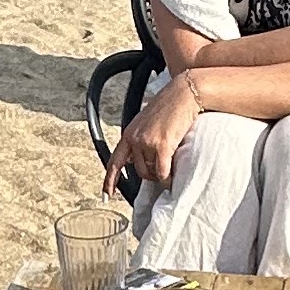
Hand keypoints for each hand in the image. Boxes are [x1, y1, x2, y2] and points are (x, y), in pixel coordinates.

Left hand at [113, 68, 199, 189]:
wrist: (183, 94)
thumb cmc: (170, 107)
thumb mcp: (148, 122)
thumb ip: (142, 139)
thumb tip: (141, 160)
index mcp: (128, 133)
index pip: (115, 162)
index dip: (109, 181)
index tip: (106, 196)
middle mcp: (134, 139)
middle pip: (139, 171)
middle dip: (151, 176)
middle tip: (163, 173)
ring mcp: (147, 142)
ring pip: (151, 173)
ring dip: (161, 176)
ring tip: (170, 168)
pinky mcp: (161, 145)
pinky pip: (162, 172)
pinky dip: (168, 177)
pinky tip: (173, 175)